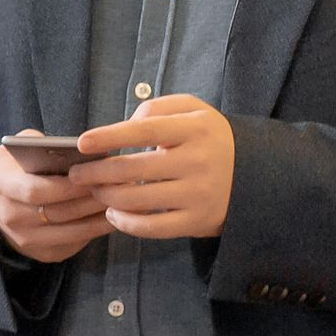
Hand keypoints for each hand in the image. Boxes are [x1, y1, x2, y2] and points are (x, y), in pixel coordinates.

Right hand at [0, 129, 110, 262]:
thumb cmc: (19, 166)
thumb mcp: (23, 147)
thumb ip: (45, 145)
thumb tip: (81, 151)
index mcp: (2, 184)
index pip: (36, 190)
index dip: (68, 186)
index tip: (94, 175)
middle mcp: (9, 216)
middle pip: (57, 213)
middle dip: (90, 200)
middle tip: (118, 187)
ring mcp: (24, 239)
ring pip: (70, 232)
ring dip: (99, 218)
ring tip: (122, 201)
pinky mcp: (41, 253)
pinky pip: (73, 244)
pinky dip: (95, 231)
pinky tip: (113, 216)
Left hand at [70, 94, 235, 240]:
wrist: (259, 176)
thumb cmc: (213, 140)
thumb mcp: (195, 112)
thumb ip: (159, 108)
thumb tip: (127, 124)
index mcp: (196, 129)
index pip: (145, 130)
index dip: (110, 136)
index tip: (82, 143)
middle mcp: (199, 161)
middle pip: (135, 168)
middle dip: (97, 173)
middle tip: (77, 175)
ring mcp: (199, 194)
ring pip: (138, 199)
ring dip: (107, 197)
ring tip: (94, 191)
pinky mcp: (198, 221)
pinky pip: (153, 227)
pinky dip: (126, 222)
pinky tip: (114, 214)